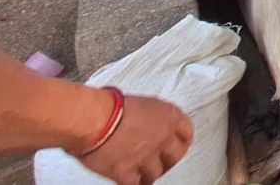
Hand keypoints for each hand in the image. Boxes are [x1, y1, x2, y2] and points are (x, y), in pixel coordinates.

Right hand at [78, 95, 193, 184]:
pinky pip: (135, 183)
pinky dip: (132, 182)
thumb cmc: (108, 104)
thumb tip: (142, 120)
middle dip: (169, 160)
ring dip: (149, 173)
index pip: (186, 131)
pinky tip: (128, 180)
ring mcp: (147, 157)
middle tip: (163, 161)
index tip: (179, 142)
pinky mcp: (128, 172)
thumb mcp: (139, 102)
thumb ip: (148, 115)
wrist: (92, 119)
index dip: (181, 139)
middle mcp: (162, 137)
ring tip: (144, 173)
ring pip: (155, 173)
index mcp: (168, 116)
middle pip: (176, 156)